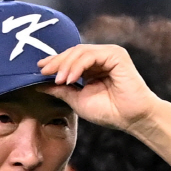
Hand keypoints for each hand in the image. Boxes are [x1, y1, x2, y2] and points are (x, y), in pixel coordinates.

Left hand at [37, 43, 160, 138]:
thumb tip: (39, 84)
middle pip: (73, 52)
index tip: (38, 70)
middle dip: (56, 61)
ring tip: (58, 80)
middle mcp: (101, 57)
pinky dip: (77, 66)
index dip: (54, 62)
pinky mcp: (116, 55)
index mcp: (93, 66)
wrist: (131, 118)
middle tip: (42, 71)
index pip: (70, 58)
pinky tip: (70, 78)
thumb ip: (60, 90)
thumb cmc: (109, 111)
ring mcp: (109, 54)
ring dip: (65, 65)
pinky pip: (91, 55)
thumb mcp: (77, 99)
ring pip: (80, 51)